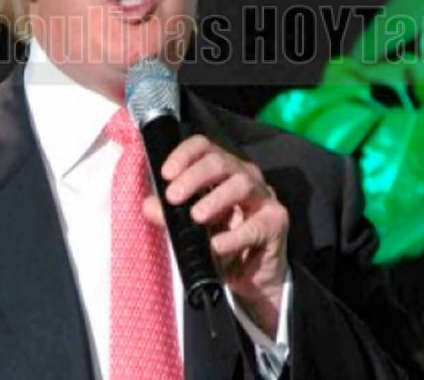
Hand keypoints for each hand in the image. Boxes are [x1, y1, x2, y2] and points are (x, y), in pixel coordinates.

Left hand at [141, 134, 288, 336]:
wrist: (249, 277)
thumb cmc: (219, 241)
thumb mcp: (189, 228)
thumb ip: (170, 215)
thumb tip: (147, 206)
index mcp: (221, 170)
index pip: (203, 147)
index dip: (184, 154)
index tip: (165, 174)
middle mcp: (244, 176)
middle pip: (220, 162)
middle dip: (193, 177)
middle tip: (173, 197)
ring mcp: (263, 197)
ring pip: (241, 184)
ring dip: (215, 199)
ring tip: (196, 217)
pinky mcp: (276, 222)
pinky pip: (256, 225)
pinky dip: (234, 236)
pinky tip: (217, 246)